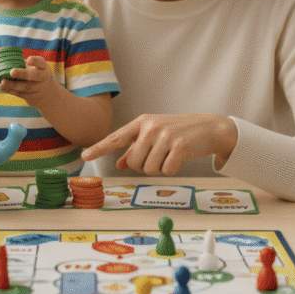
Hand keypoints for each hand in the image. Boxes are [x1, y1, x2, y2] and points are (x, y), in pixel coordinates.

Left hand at [0, 55, 56, 104]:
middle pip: (34, 76)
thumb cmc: (36, 75)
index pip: (41, 63)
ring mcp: (38, 89)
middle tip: (12, 72)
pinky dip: (9, 90)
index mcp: (43, 68)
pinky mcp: (31, 97)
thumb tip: (5, 58)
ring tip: (3, 81)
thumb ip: (24, 63)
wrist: (47, 94)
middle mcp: (43, 78)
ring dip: (13, 84)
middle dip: (23, 74)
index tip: (29, 59)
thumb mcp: (36, 68)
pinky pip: (20, 94)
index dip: (35, 61)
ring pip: (25, 87)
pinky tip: (1, 86)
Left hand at [81, 114, 237, 174]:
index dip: (99, 148)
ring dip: (159, 168)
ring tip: (170, 155)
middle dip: (144, 166)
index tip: (84, 156)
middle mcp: (151, 127)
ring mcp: (165, 135)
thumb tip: (119, 163)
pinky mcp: (179, 146)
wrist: (210, 127)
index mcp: (142, 122)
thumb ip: (136, 148)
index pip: (116, 138)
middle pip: (134, 162)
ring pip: (149, 169)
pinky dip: (172, 169)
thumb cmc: (179, 132)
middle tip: (159, 156)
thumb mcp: (155, 135)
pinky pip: (166, 171)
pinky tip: (180, 158)